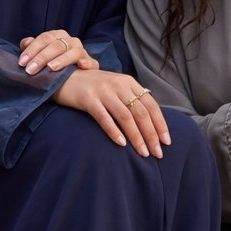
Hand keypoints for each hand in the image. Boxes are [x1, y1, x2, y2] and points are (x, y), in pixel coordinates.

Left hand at [18, 29, 98, 74]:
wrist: (72, 77)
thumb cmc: (52, 63)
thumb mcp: (40, 54)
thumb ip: (32, 47)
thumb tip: (26, 44)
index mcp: (58, 36)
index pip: (45, 38)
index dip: (32, 49)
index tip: (22, 62)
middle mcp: (72, 41)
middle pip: (57, 45)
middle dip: (42, 57)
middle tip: (30, 70)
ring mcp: (82, 52)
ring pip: (73, 52)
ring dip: (62, 60)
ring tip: (51, 68)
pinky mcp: (91, 64)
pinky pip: (91, 62)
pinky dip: (86, 62)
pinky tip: (80, 66)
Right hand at [54, 70, 170, 157]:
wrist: (64, 77)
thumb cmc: (92, 86)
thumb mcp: (115, 86)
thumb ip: (130, 97)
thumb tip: (150, 120)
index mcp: (128, 82)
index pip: (151, 104)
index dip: (160, 124)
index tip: (166, 141)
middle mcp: (118, 85)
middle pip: (141, 112)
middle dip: (151, 135)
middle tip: (157, 154)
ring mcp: (103, 91)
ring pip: (126, 117)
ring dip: (136, 137)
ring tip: (143, 153)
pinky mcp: (88, 99)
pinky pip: (104, 118)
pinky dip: (114, 131)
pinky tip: (121, 144)